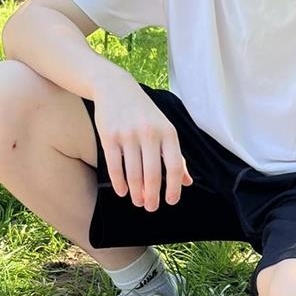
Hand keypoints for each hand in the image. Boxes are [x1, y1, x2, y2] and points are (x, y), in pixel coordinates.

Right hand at [90, 71, 192, 210]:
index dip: (173, 187)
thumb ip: (176, 156)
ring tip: (138, 202)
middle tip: (151, 208)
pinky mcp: (109, 136)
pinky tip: (122, 191)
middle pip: (153, 174)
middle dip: (152, 196)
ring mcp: (128, 134)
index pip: (174, 166)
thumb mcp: (165, 129)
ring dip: (136, 192)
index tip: (171, 202)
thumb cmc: (145, 113)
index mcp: (168, 132)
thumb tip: (186, 183)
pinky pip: (115, 166)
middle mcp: (149, 133)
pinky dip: (119, 183)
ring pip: (133, 173)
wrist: (116, 88)